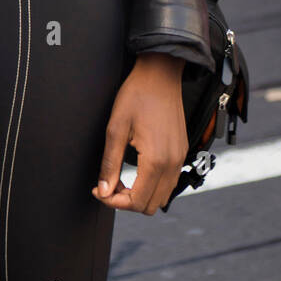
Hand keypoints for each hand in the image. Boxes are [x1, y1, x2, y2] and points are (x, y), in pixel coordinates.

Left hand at [91, 53, 186, 214]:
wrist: (161, 74)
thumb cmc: (137, 95)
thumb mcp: (116, 128)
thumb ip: (110, 163)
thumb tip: (104, 191)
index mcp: (156, 160)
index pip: (137, 201)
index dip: (114, 202)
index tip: (99, 190)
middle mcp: (172, 164)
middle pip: (150, 205)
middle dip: (127, 201)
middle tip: (108, 184)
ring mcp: (179, 158)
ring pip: (162, 197)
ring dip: (140, 195)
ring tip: (121, 178)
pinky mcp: (181, 152)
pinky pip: (169, 182)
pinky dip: (152, 185)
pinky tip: (137, 171)